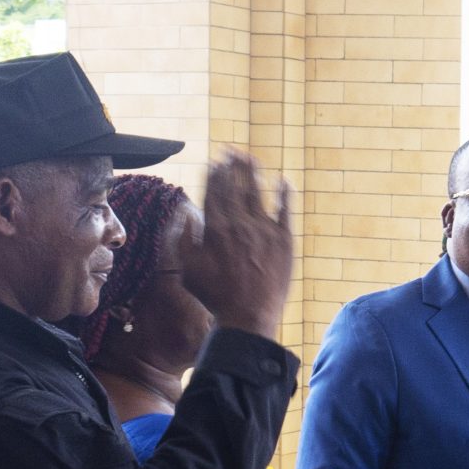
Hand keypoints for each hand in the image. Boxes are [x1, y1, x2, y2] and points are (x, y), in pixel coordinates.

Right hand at [183, 148, 293, 339]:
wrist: (249, 316)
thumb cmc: (216, 297)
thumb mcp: (188, 270)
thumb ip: (183, 240)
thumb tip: (185, 215)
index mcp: (215, 228)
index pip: (213, 192)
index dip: (213, 174)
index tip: (214, 162)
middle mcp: (239, 223)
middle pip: (234, 186)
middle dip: (231, 167)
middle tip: (230, 152)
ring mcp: (263, 230)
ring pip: (257, 192)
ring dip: (252, 172)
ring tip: (249, 158)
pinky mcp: (284, 240)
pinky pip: (285, 210)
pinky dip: (284, 194)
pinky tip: (283, 180)